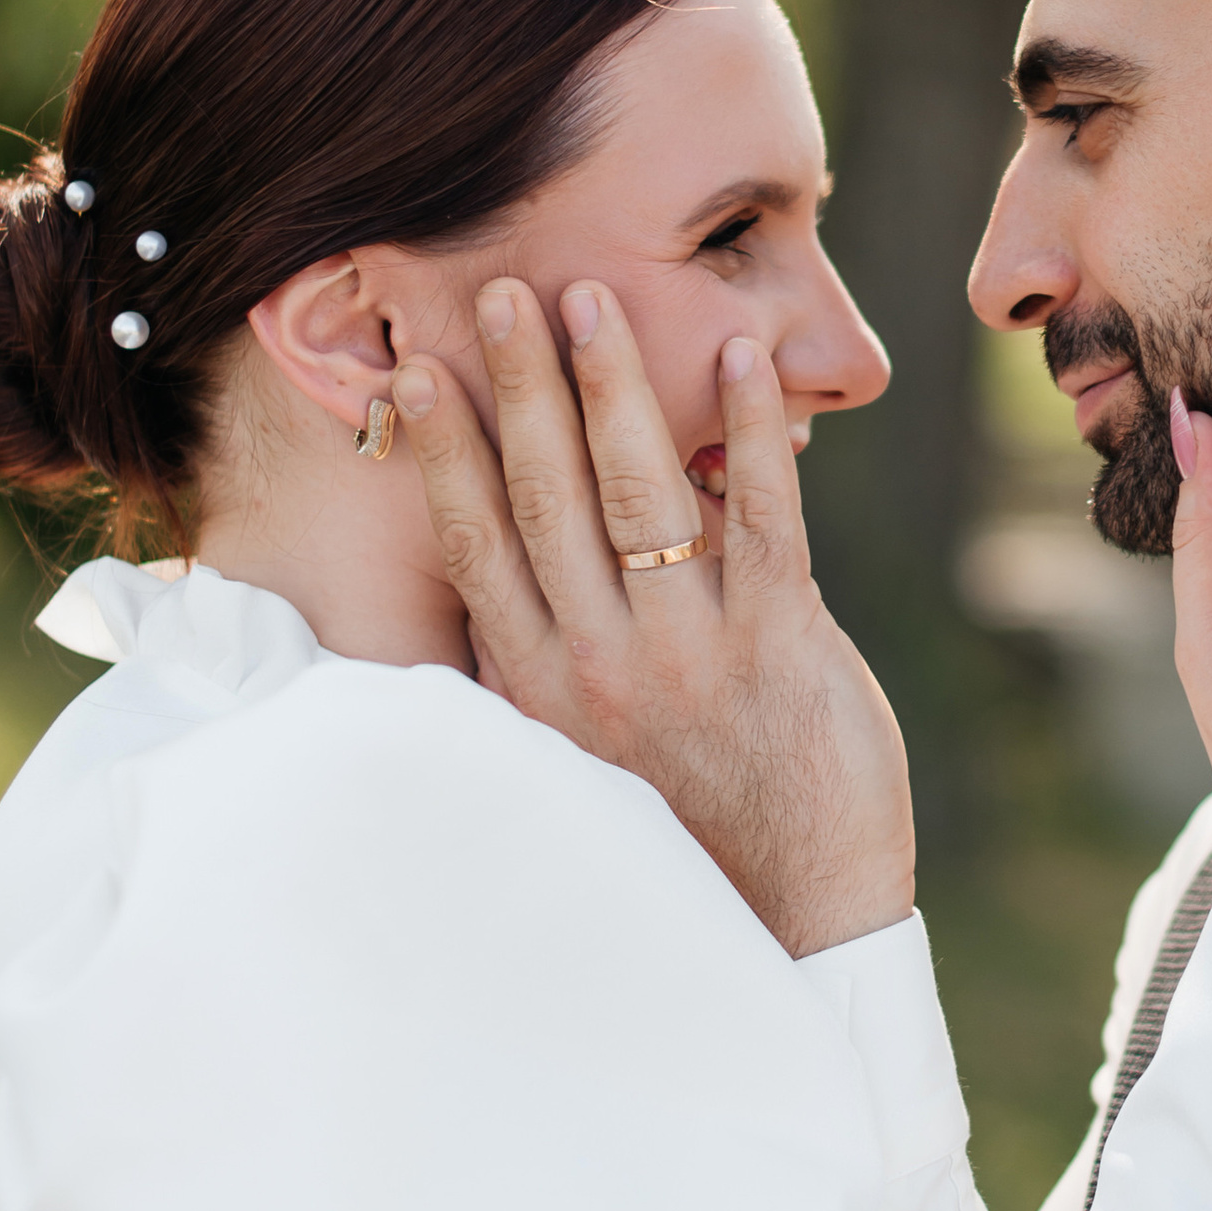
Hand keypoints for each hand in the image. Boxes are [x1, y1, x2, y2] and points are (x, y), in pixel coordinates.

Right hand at [393, 280, 915, 958]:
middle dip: (519, 387)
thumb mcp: (589, 751)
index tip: (415, 371)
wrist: (796, 919)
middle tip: (501, 291)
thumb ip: (554, 662)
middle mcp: (600, 666)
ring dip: (615, 388)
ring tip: (596, 299)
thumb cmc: (688, 830)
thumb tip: (517, 563)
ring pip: (640, 494)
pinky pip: (761, 519)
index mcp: (541, 686)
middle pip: (545, 497)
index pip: (476, 544)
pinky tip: (744, 360)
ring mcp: (690, 655)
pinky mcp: (782, 648)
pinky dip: (749, 435)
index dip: (445, 451)